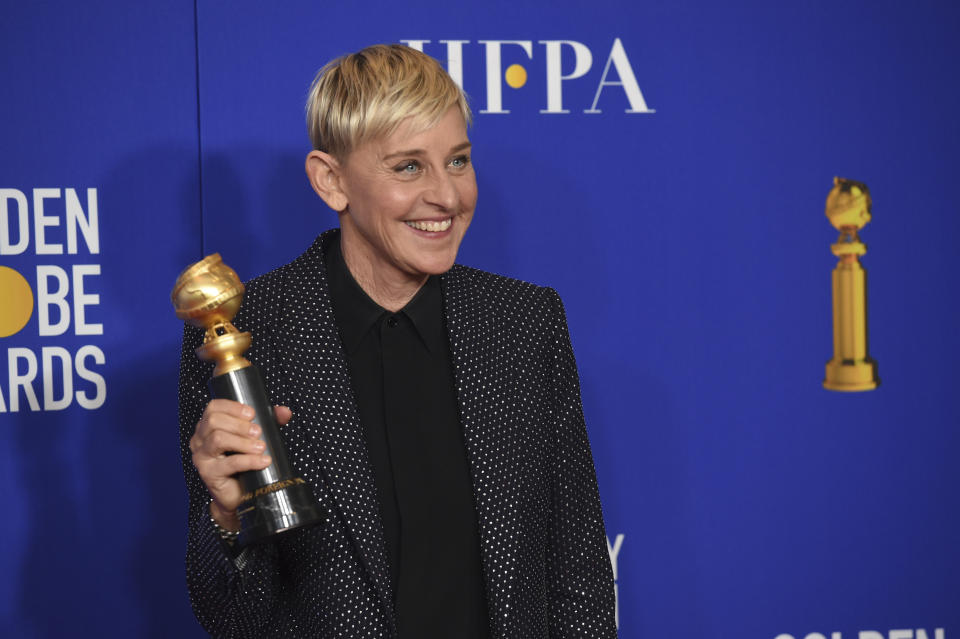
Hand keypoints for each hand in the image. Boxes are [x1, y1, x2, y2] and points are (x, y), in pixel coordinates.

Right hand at [190, 399, 292, 530]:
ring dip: (243, 441)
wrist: (239, 494)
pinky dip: (249, 460)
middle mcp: (200, 439)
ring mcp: (202, 457)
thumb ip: (269, 421)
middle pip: (214, 421)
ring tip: (261, 447)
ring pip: (218, 439)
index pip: (213, 407)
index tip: (252, 413)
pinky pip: (229, 463)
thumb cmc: (244, 462)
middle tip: (259, 432)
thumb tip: (284, 411)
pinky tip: (263, 461)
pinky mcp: (208, 473)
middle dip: (240, 425)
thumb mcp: (256, 438)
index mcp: (208, 426)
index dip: (232, 407)